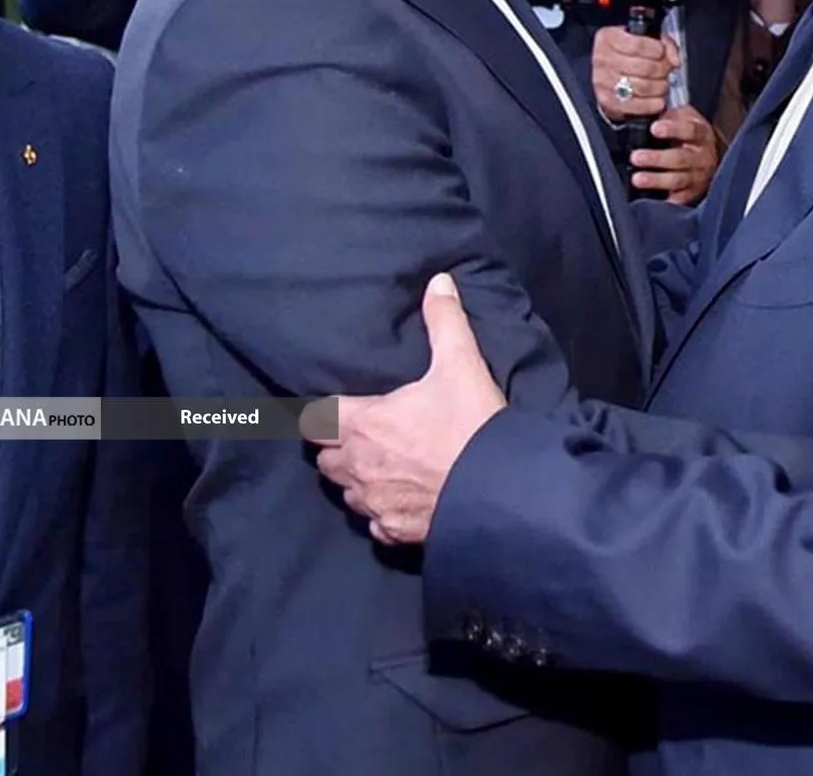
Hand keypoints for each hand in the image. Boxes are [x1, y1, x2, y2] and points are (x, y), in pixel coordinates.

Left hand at [304, 274, 505, 544]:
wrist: (497, 490)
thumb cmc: (471, 424)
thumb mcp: (460, 363)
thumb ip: (444, 320)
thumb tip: (439, 281)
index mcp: (363, 423)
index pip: (315, 419)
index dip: (324, 412)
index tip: (338, 407)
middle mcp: (358, 467)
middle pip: (324, 458)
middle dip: (337, 446)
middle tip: (363, 432)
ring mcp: (374, 503)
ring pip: (345, 491)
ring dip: (355, 477)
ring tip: (381, 463)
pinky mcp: (394, 531)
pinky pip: (372, 521)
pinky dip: (380, 510)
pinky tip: (400, 497)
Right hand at [593, 27, 679, 119]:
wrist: (610, 74)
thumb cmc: (629, 54)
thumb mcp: (645, 39)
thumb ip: (664, 44)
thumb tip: (675, 60)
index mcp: (608, 38)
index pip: (637, 45)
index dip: (656, 50)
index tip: (661, 52)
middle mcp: (602, 59)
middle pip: (644, 67)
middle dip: (662, 70)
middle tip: (666, 71)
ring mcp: (602, 81)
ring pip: (642, 87)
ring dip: (660, 87)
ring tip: (662, 84)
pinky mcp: (607, 100)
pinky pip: (635, 105)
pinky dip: (651, 104)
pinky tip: (658, 100)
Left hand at [630, 104, 717, 203]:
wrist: (706, 154)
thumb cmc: (689, 134)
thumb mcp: (684, 117)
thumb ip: (670, 114)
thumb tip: (648, 111)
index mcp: (701, 134)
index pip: (690, 130)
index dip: (673, 129)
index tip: (655, 128)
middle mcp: (702, 156)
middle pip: (680, 158)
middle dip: (657, 158)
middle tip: (636, 157)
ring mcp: (698, 176)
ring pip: (678, 180)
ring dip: (656, 180)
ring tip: (638, 179)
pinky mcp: (693, 192)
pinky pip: (680, 199)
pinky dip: (667, 200)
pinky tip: (652, 199)